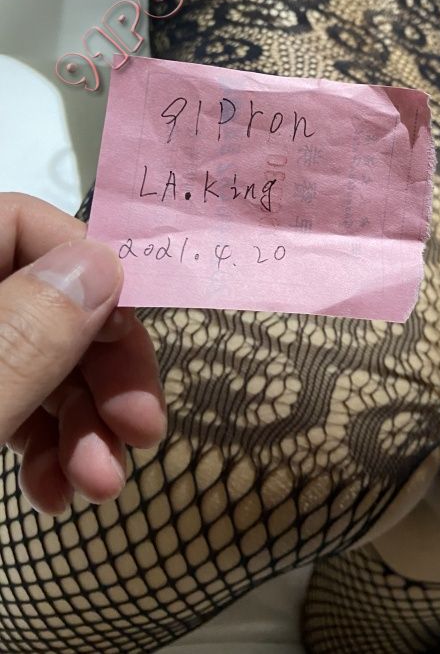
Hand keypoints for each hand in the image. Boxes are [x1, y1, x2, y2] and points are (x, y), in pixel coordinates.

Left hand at [0, 192, 165, 515]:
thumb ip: (22, 336)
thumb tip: (103, 265)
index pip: (21, 223)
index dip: (87, 271)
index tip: (130, 341)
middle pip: (47, 300)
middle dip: (102, 371)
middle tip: (143, 431)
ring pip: (40, 360)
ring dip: (85, 423)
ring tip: (101, 486)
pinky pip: (18, 403)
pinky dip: (50, 447)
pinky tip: (61, 493)